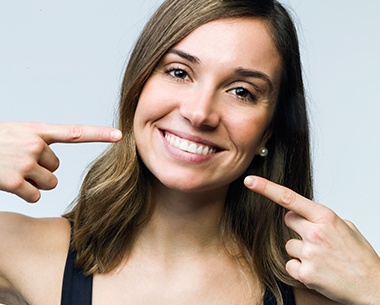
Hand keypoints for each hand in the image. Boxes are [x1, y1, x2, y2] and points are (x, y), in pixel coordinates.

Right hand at [0, 122, 121, 202]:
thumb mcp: (14, 133)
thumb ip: (37, 141)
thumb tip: (53, 163)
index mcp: (35, 130)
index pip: (74, 132)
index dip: (99, 134)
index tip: (119, 135)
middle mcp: (34, 144)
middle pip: (57, 167)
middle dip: (41, 169)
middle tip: (19, 162)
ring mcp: (25, 162)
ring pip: (50, 182)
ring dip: (35, 183)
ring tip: (13, 172)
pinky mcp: (15, 180)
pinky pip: (35, 195)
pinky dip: (26, 194)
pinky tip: (10, 185)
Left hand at [244, 175, 379, 304]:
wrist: (373, 287)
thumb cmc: (359, 257)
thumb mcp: (345, 227)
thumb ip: (321, 218)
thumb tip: (302, 214)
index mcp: (326, 218)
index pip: (289, 198)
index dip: (266, 188)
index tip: (250, 181)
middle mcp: (315, 233)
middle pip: (288, 220)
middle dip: (297, 226)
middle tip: (316, 238)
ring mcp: (310, 254)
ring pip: (288, 245)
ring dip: (300, 250)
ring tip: (322, 258)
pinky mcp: (305, 273)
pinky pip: (290, 264)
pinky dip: (299, 268)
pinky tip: (317, 271)